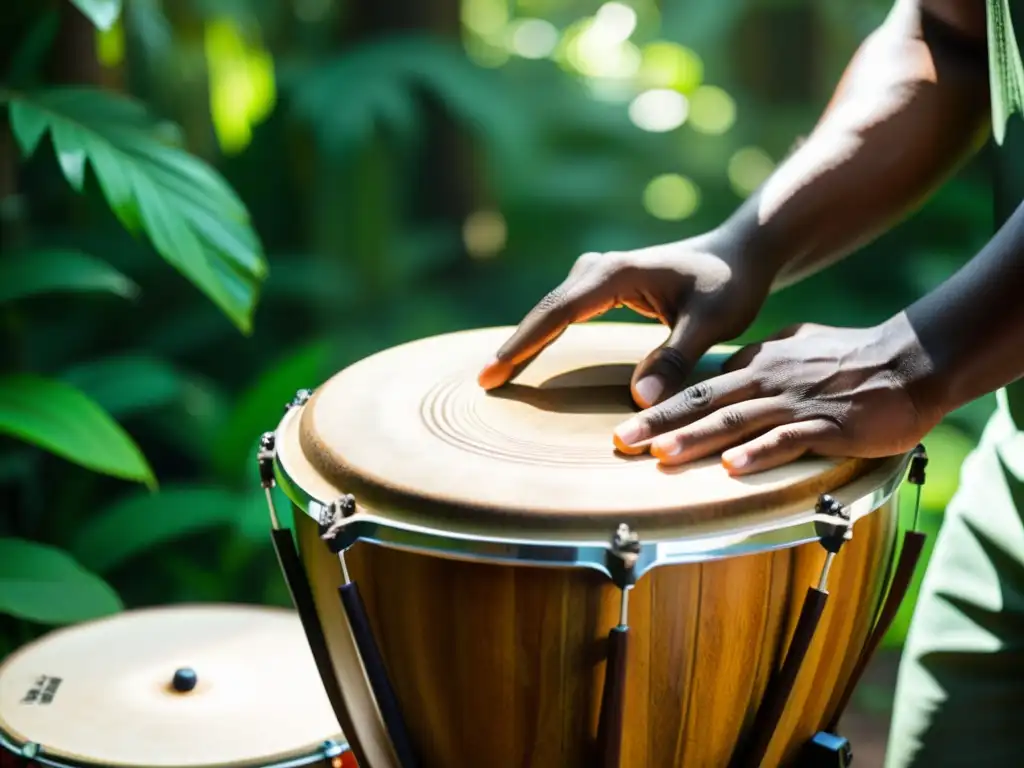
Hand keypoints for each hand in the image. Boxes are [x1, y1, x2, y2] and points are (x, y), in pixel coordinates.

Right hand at [478, 231, 775, 413]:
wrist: (740, 254)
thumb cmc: (730, 284)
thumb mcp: (711, 321)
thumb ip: (675, 358)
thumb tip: (639, 401)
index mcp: (616, 274)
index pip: (558, 313)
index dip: (524, 344)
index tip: (493, 372)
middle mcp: (599, 269)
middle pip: (545, 312)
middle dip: (513, 347)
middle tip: (481, 383)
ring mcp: (598, 276)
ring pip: (550, 313)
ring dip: (524, 342)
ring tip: (494, 375)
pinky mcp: (602, 288)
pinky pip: (562, 315)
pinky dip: (543, 337)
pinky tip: (527, 358)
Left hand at [612, 316, 939, 473]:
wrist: (911, 361)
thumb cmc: (854, 358)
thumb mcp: (798, 348)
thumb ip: (762, 358)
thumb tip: (731, 370)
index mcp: (758, 364)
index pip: (699, 389)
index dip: (661, 408)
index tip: (627, 428)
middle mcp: (768, 381)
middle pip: (704, 403)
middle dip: (659, 423)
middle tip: (621, 441)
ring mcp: (796, 403)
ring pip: (736, 421)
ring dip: (696, 438)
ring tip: (660, 455)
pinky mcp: (829, 426)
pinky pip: (788, 440)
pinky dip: (758, 454)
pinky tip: (731, 469)